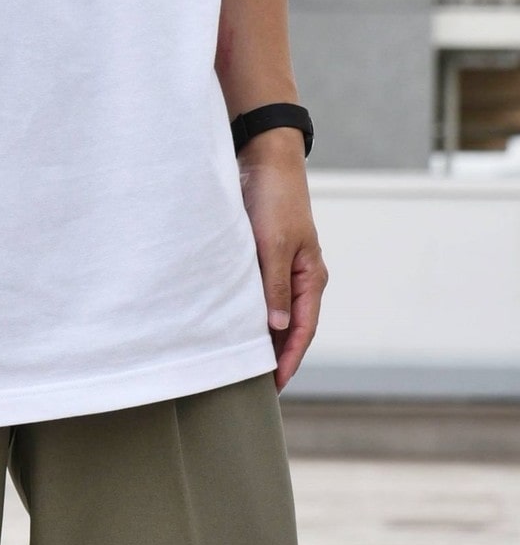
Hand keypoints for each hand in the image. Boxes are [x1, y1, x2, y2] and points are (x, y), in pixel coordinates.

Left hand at [238, 137, 328, 391]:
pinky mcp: (264, 255)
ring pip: (274, 311)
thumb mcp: (274, 245)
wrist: (263, 158)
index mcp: (311, 277)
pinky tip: (232, 323)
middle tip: (253, 384)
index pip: (303, 330)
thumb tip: (279, 329)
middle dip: (276, 354)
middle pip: (291, 326)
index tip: (273, 385)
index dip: (289, 359)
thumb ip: (275, 287)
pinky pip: (260, 293)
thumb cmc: (273, 199)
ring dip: (262, 334)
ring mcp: (282, 266)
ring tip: (242, 361)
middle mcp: (300, 276)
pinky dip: (251, 312)